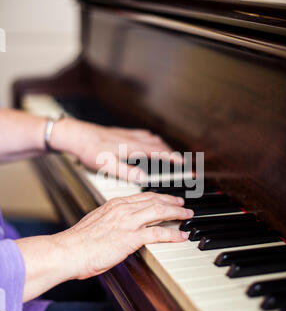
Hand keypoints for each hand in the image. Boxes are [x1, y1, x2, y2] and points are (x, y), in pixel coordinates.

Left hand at [51, 118, 181, 181]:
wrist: (75, 135)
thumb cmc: (89, 150)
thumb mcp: (107, 165)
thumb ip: (126, 172)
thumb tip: (143, 178)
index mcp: (132, 147)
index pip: (160, 152)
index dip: (174, 159)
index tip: (185, 165)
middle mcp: (133, 138)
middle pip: (160, 144)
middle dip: (173, 153)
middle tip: (182, 162)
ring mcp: (128, 134)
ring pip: (152, 138)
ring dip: (163, 146)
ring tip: (169, 155)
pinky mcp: (122, 133)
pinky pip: (143, 135)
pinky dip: (152, 141)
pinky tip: (148, 143)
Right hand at [56, 192, 192, 278]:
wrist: (68, 251)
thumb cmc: (77, 242)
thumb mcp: (95, 224)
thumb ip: (108, 221)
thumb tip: (115, 227)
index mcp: (114, 205)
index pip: (142, 196)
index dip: (158, 196)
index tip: (167, 198)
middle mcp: (123, 209)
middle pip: (154, 200)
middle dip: (172, 201)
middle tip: (183, 204)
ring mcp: (128, 222)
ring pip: (159, 211)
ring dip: (176, 213)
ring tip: (188, 215)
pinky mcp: (131, 237)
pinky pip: (158, 233)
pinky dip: (172, 234)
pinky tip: (181, 236)